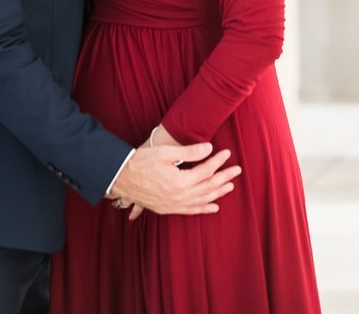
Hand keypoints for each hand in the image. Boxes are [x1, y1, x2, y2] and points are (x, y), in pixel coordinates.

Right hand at [109, 138, 239, 216]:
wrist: (122, 178)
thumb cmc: (142, 161)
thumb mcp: (165, 152)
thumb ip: (189, 152)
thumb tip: (209, 148)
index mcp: (180, 181)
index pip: (206, 171)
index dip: (218, 161)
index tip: (227, 153)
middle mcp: (180, 196)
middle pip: (208, 187)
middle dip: (224, 178)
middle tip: (237, 170)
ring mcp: (175, 205)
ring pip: (202, 200)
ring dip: (218, 193)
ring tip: (230, 186)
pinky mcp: (168, 209)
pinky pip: (191, 211)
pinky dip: (204, 208)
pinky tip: (213, 206)